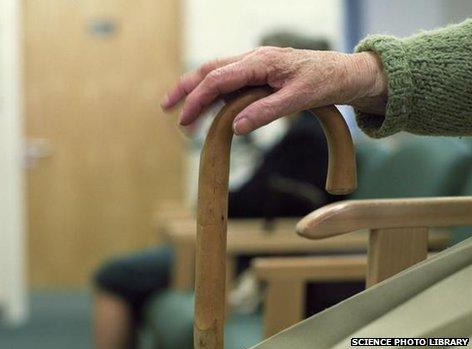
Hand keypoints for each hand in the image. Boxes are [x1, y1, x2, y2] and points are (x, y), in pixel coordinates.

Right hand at [161, 47, 386, 134]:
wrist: (344, 72)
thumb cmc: (324, 83)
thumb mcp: (299, 99)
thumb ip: (266, 112)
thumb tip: (236, 127)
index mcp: (260, 62)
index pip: (217, 79)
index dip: (197, 99)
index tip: (184, 119)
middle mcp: (252, 59)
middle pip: (208, 70)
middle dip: (184, 88)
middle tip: (166, 108)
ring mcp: (253, 64)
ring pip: (215, 72)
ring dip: (195, 89)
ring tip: (180, 111)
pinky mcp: (257, 72)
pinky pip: (228, 79)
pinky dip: (211, 92)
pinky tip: (207, 107)